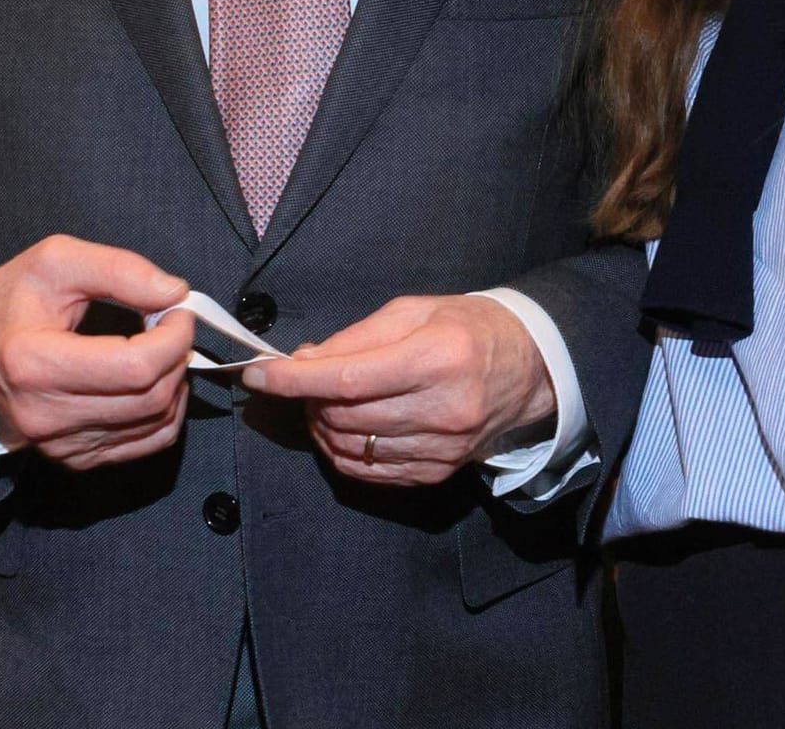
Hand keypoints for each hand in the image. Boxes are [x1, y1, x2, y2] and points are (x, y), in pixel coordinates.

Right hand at [0, 236, 193, 471]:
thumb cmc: (10, 299)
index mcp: (36, 364)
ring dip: (174, 381)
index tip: (176, 307)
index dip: (173, 336)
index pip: (135, 367)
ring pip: (154, 425)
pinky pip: (144, 444)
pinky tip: (153, 379)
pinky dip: (164, 411)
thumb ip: (119, 270)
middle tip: (170, 322)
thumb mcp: (57, 260)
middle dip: (177, 354)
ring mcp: (59, 445)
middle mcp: (46, 417)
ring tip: (160, 347)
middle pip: (149, 398)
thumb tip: (174, 293)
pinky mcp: (72, 458)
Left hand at [240, 294, 555, 485]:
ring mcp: (441, 449)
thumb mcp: (414, 311)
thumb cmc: (466, 327)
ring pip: (352, 448)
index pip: (346, 379)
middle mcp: (441, 409)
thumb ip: (355, 338)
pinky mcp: (438, 473)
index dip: (293, 380)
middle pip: (344, 416)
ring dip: (322, 425)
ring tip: (325, 400)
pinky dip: (344, 451)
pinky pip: (371, 472)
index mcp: (434, 358)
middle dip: (307, 398)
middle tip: (305, 377)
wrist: (529, 369)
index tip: (254, 374)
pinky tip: (344, 427)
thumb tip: (303, 361)